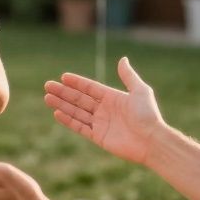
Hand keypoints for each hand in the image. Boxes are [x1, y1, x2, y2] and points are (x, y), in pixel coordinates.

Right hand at [43, 57, 167, 165]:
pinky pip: (80, 127)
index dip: (77, 83)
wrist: (152, 140)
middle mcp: (105, 110)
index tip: (63, 77)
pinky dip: (68, 120)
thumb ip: (128, 76)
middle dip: (63, 93)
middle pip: (79, 99)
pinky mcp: (99, 137)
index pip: (90, 88)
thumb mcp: (140, 90)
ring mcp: (101, 124)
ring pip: (76, 112)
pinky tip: (57, 113)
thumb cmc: (148, 115)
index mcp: (113, 98)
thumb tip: (122, 59)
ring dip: (62, 105)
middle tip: (47, 85)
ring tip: (47, 98)